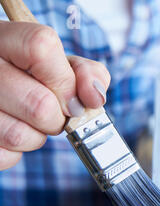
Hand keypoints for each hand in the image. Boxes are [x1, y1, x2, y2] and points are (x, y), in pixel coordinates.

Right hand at [0, 21, 110, 170]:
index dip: (66, 81)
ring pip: (19, 136)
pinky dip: (16, 152)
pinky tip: (10, 129)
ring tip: (27, 120)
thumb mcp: (59, 62)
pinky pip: (6, 156)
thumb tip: (94, 98)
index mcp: (5, 38)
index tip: (73, 97)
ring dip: (36, 136)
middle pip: (39, 104)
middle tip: (51, 112)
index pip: (40, 49)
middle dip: (58, 118)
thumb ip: (85, 73)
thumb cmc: (32, 73)